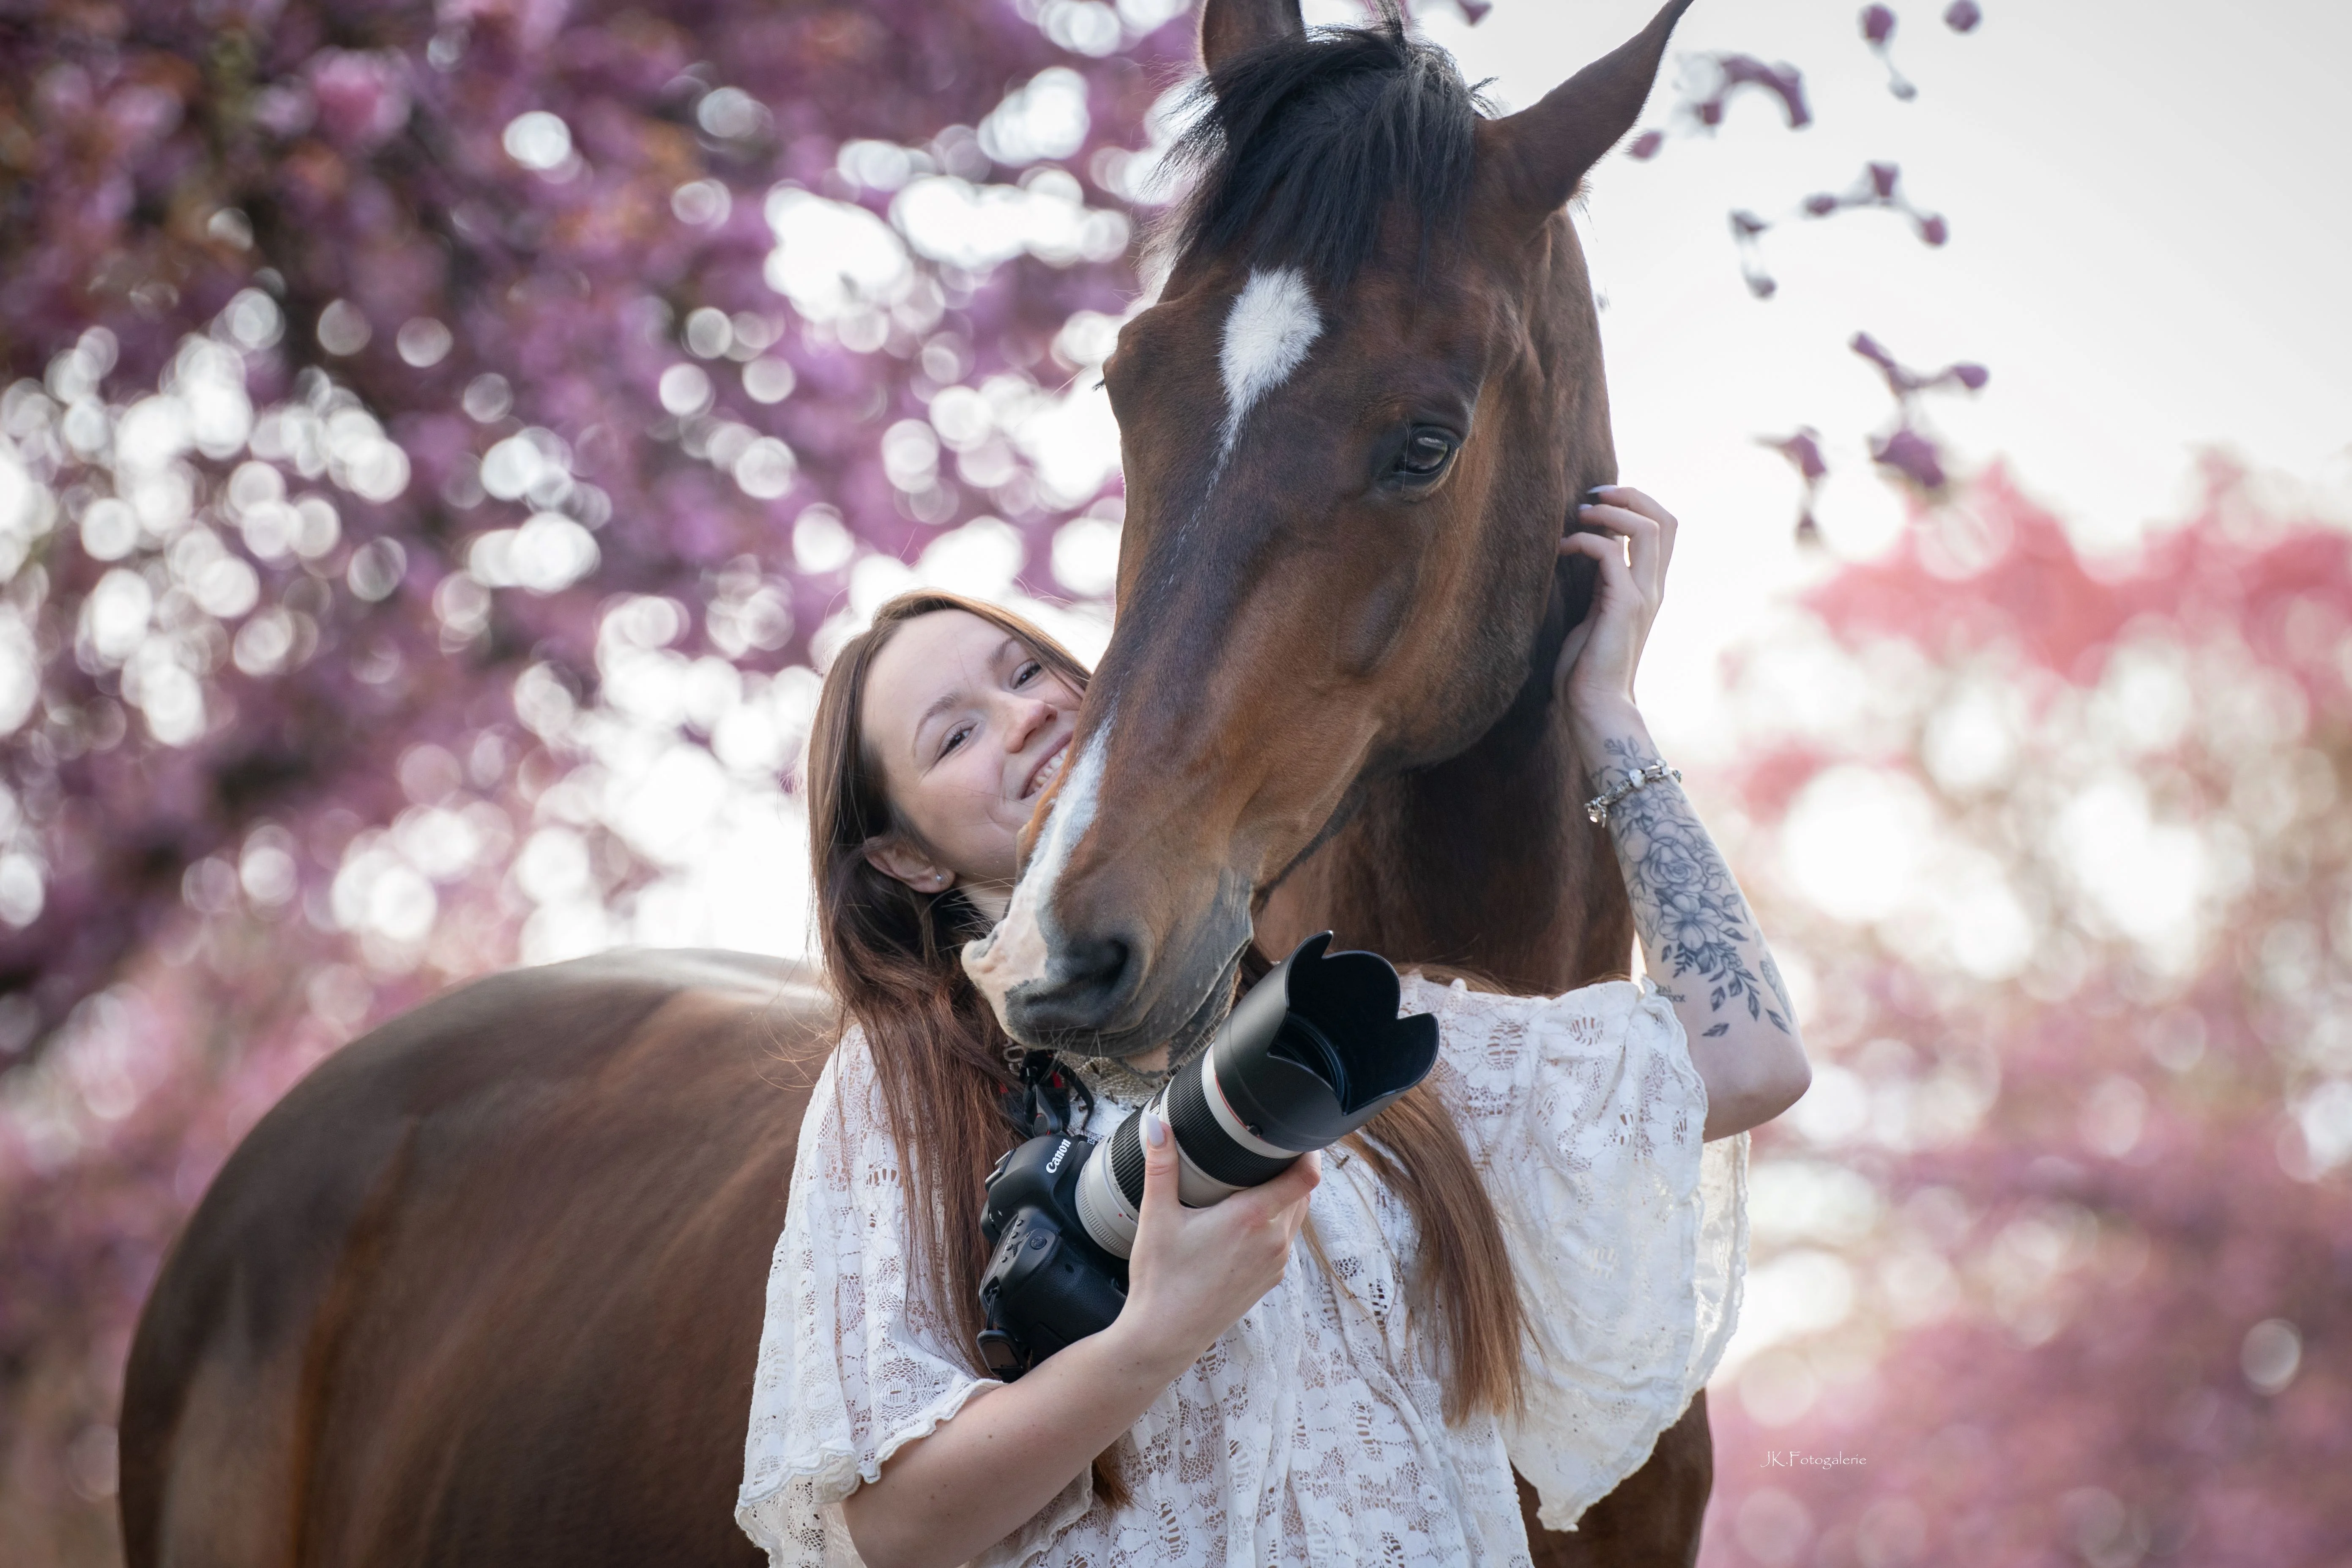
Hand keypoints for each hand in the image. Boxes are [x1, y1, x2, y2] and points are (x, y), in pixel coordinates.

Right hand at [1110, 1112, 1318, 1376]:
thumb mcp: (1157, 1217)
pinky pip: (1284, 1240)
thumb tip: (1158, 1124)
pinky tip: (1245, 1218)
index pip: (1305, 1178)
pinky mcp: (1269, 1279)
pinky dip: (1274, 1222)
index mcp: (1251, 1219)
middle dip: (1288, 1170)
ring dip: (1283, 1196)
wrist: (1164, 1337)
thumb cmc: (1161, 1280)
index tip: (1294, 1135)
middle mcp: (1273, 1241)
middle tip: (1263, 1151)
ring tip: (1253, 1180)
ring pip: (1294, 1216)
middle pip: (1302, 1192)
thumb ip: (1161, 1166)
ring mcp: (1275, 1263)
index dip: (1309, 1152)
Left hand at [1554, 485, 1677, 709]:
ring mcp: (1643, 595)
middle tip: (1593, 494)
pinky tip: (1562, 549)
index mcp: (1649, 587)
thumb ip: (1601, 580)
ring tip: (1579, 515)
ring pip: (1648, 529)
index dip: (1637, 503)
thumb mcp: (1596, 610)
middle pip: (1665, 520)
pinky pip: (1610, 554)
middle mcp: (1653, 587)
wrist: (1594, 704)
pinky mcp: (1624, 605)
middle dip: (1630, 495)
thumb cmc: (1586, 665)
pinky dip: (1585, 541)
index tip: (1598, 500)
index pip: (1663, 529)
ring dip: (1611, 511)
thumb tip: (1591, 546)